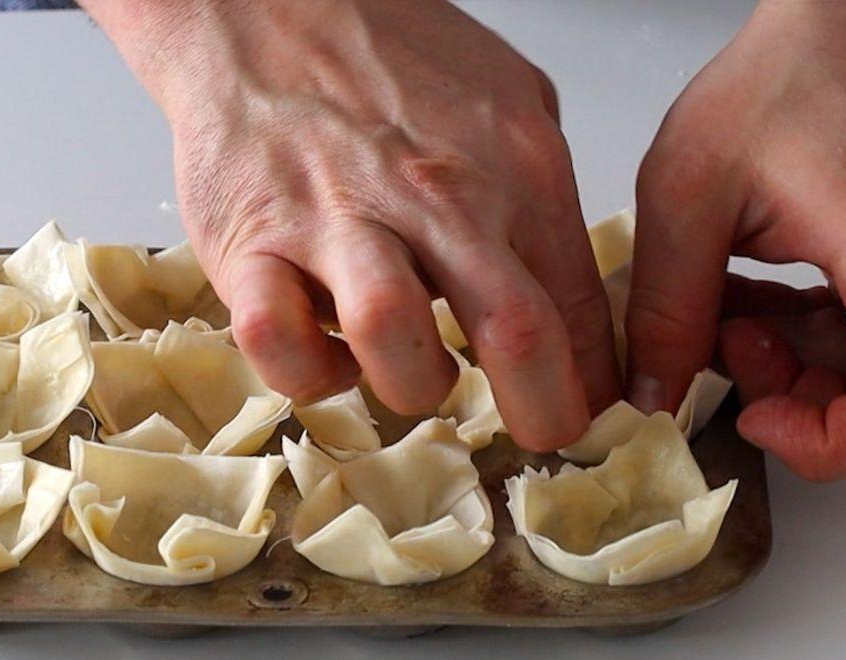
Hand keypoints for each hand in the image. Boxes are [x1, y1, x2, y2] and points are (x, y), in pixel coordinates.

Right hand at [83, 0, 620, 450]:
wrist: (265, 9)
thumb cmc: (385, 57)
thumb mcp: (507, 102)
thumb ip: (544, 196)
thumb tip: (572, 291)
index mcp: (510, 170)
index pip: (579, 305)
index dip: (593, 382)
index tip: (583, 408)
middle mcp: (435, 199)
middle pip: (517, 333)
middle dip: (540, 412)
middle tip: (531, 430)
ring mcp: (339, 223)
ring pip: (394, 342)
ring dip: (414, 383)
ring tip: (410, 370)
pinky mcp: (252, 245)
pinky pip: (278, 343)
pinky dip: (307, 372)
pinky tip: (322, 353)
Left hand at [627, 0, 845, 480]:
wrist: (827, 33)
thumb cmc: (775, 85)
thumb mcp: (688, 197)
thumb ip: (668, 306)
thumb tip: (649, 398)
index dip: (826, 439)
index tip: (755, 417)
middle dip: (791, 398)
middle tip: (722, 348)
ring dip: (783, 367)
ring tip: (723, 312)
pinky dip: (792, 340)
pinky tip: (741, 302)